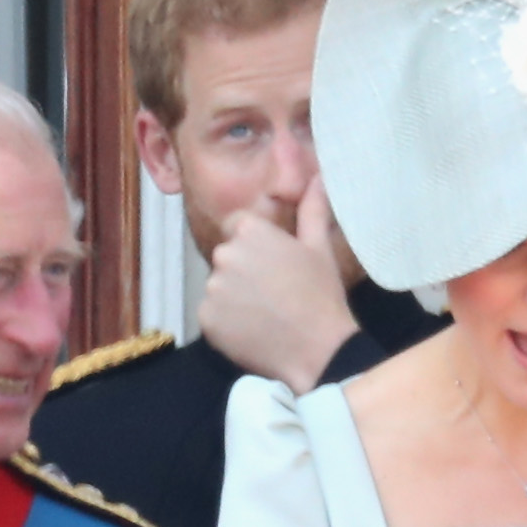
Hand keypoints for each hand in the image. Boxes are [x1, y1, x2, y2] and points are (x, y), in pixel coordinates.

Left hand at [195, 176, 362, 386]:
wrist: (316, 349)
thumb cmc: (320, 294)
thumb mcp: (319, 247)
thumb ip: (311, 209)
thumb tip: (318, 177)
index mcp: (249, 232)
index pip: (236, 225)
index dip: (254, 243)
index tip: (272, 262)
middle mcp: (224, 254)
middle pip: (226, 256)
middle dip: (243, 269)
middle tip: (273, 291)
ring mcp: (212, 288)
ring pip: (219, 286)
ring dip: (234, 297)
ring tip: (265, 313)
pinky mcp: (205, 319)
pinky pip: (212, 315)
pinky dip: (227, 322)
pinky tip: (253, 330)